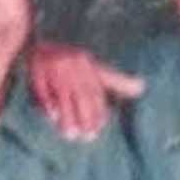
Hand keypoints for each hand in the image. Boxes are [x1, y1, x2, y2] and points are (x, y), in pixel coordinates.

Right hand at [28, 42, 143, 137]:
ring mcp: (53, 68)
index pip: (95, 92)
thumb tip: (142, 87)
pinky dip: (47, 104)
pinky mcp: (37, 71)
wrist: (39, 41)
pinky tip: (51, 117)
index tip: (98, 129)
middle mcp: (72, 66)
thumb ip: (117, 80)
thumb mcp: (95, 68)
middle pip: (80, 95)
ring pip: (62, 95)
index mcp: (87, 65)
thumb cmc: (72, 60)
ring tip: (71, 135)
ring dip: (67, 116)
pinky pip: (42, 89)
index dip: (98, 111)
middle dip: (85, 117)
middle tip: (87, 138)